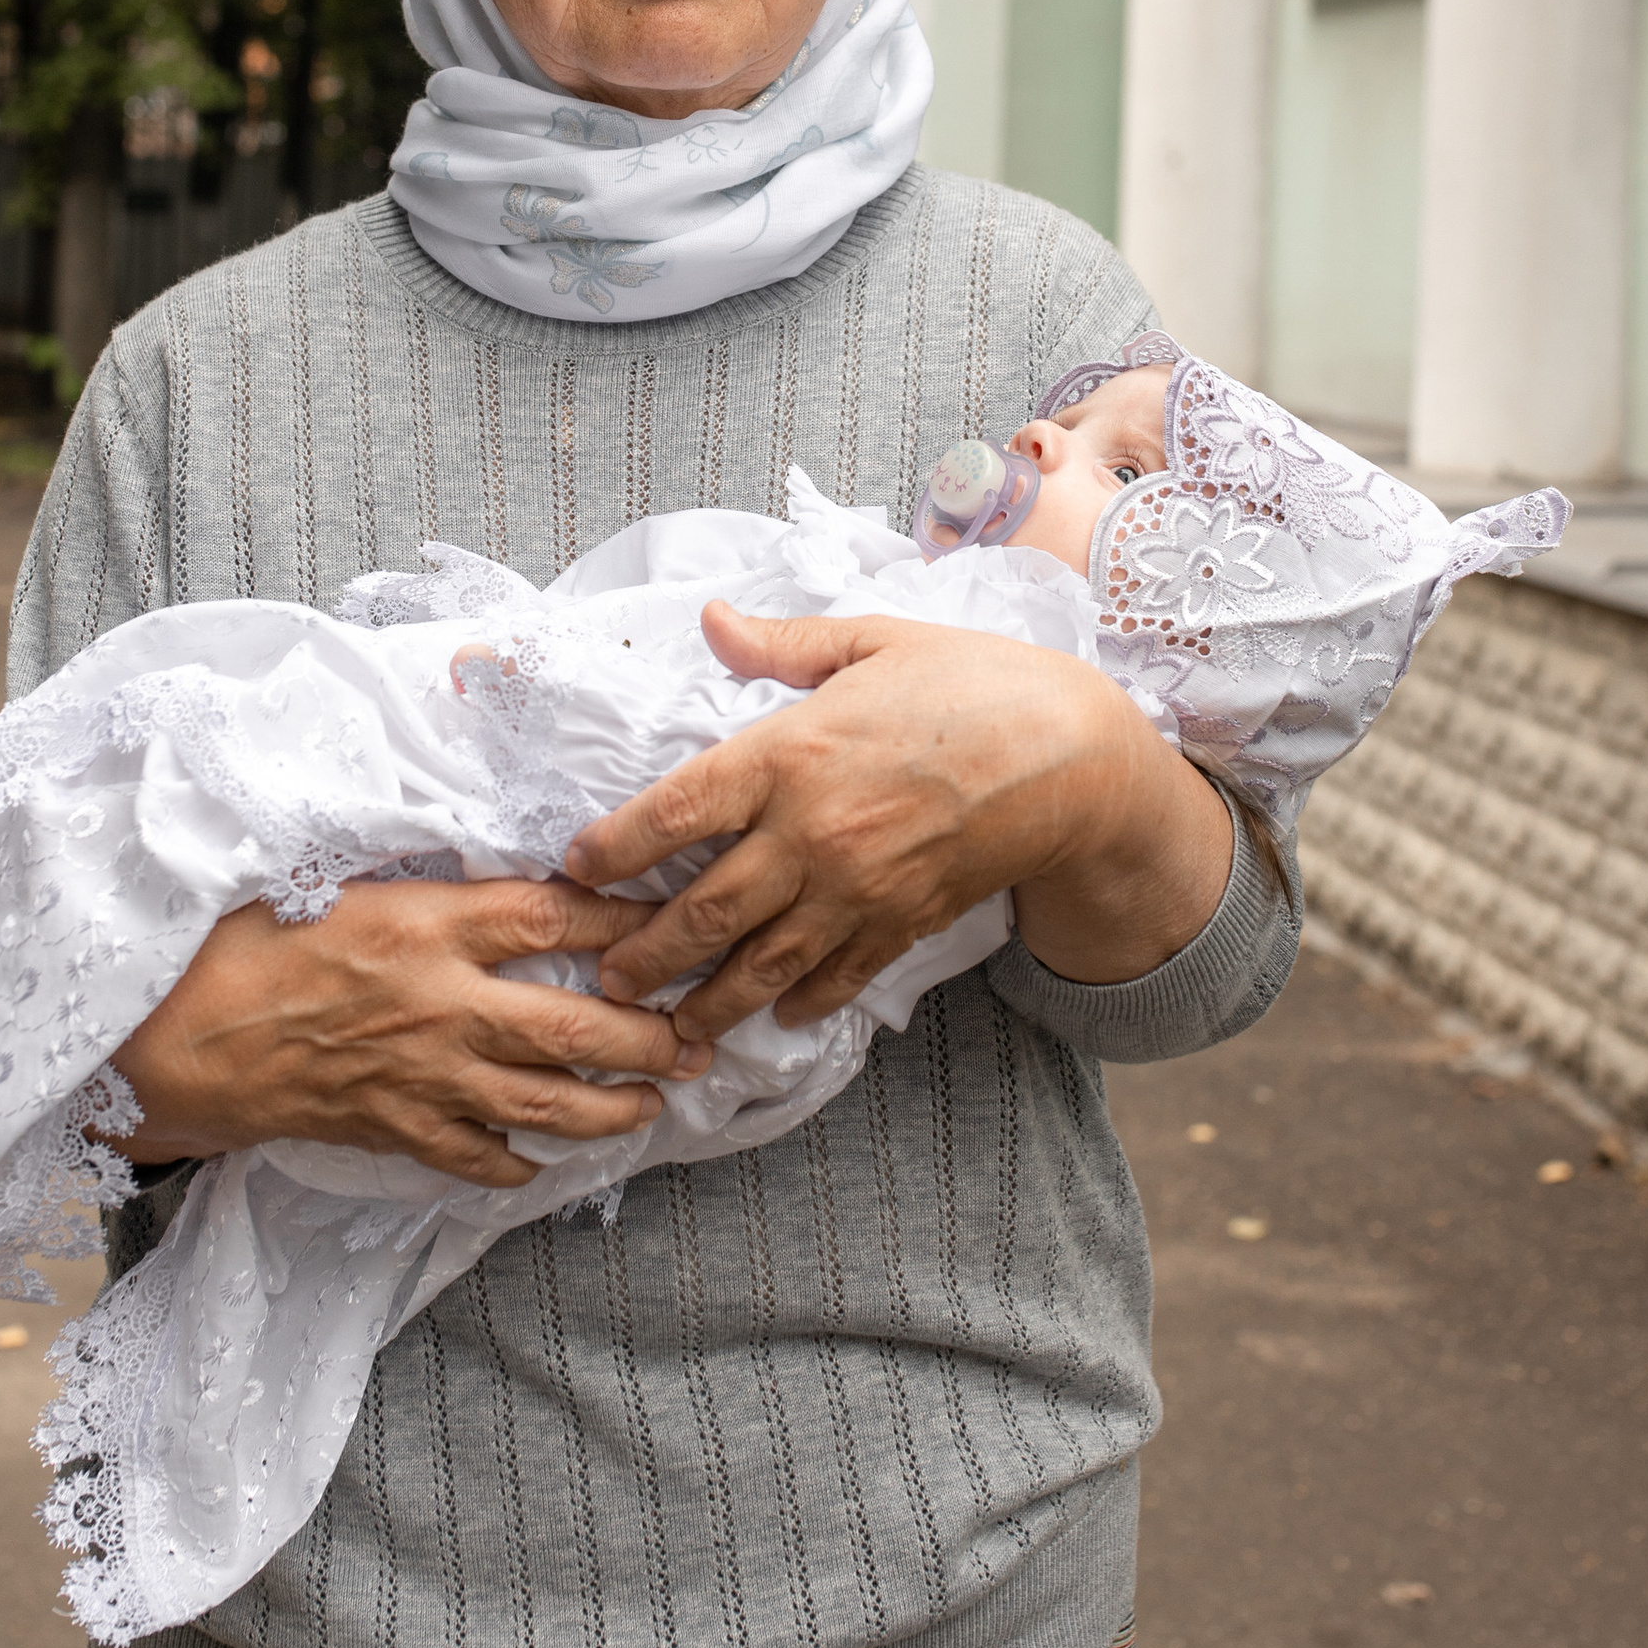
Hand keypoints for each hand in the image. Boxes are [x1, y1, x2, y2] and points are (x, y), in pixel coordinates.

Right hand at [109, 877, 715, 1190]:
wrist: (172, 1035)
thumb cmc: (242, 942)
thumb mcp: (335, 883)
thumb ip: (421, 886)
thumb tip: (492, 878)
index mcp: (425, 923)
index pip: (552, 917)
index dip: (621, 921)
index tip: (667, 920)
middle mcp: (440, 1002)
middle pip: (573, 1026)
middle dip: (647, 1038)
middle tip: (696, 1041)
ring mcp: (420, 1075)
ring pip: (543, 1103)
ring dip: (609, 1110)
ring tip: (652, 1107)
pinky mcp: (391, 1127)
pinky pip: (474, 1156)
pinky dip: (517, 1163)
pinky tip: (545, 1162)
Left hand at [570, 604, 1236, 1036]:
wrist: (1071, 755)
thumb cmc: (972, 683)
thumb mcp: (871, 639)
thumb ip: (780, 643)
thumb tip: (709, 618)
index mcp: (788, 753)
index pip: (674, 811)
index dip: (614, 848)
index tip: (576, 869)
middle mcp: (810, 832)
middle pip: (701, 911)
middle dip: (643, 955)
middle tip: (604, 983)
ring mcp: (856, 889)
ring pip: (758, 963)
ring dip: (705, 1002)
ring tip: (668, 1029)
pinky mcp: (901, 923)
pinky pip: (834, 977)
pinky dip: (798, 1003)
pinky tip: (772, 1017)